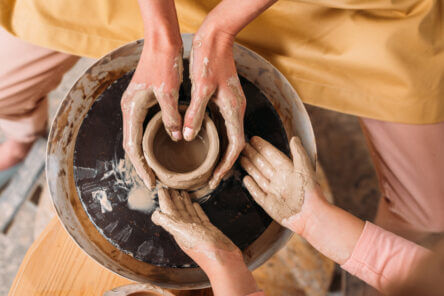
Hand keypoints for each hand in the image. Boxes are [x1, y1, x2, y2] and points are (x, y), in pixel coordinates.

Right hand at [121, 34, 182, 189]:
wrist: (161, 42)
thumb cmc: (164, 64)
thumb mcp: (169, 92)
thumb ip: (170, 117)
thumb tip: (176, 138)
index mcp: (132, 109)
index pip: (133, 147)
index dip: (141, 167)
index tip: (150, 182)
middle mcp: (129, 109)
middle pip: (131, 145)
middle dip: (140, 165)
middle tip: (153, 182)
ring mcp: (134, 106)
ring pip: (136, 137)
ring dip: (143, 155)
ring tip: (155, 171)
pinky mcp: (142, 102)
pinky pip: (142, 128)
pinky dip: (147, 142)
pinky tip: (158, 149)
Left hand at [152, 188, 238, 266]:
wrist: (224, 261)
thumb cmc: (203, 248)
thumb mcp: (183, 233)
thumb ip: (169, 223)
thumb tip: (155, 214)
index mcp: (178, 227)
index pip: (168, 209)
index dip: (164, 199)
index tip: (161, 187)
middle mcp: (185, 228)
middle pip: (177, 209)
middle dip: (173, 198)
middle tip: (170, 185)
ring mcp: (197, 228)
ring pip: (188, 211)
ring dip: (184, 202)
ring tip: (181, 191)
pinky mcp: (208, 229)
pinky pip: (200, 216)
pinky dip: (196, 209)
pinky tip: (195, 204)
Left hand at [185, 28, 245, 188]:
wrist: (217, 37)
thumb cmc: (209, 59)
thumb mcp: (201, 88)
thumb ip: (196, 114)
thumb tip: (188, 137)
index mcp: (233, 109)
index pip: (235, 146)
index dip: (226, 165)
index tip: (215, 179)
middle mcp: (236, 109)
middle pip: (234, 144)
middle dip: (223, 163)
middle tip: (210, 179)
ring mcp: (232, 104)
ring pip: (228, 135)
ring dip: (220, 152)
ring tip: (206, 166)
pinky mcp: (225, 98)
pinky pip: (223, 124)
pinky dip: (216, 138)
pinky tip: (204, 142)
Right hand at [240, 136, 316, 230]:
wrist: (309, 215)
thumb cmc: (308, 191)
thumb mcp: (304, 168)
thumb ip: (298, 152)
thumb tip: (294, 138)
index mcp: (288, 170)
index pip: (272, 156)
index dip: (263, 147)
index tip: (253, 139)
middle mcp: (280, 180)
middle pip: (263, 165)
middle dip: (253, 155)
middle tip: (242, 146)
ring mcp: (273, 192)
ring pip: (259, 177)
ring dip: (250, 167)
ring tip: (241, 158)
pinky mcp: (268, 204)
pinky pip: (257, 193)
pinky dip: (251, 186)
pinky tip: (245, 179)